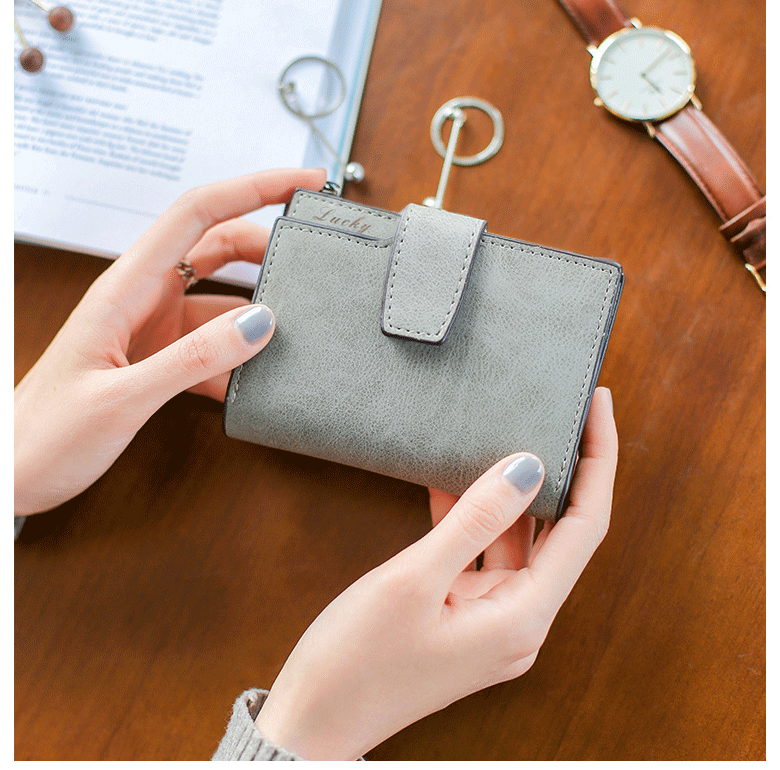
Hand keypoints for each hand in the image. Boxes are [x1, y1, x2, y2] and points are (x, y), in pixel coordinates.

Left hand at [14, 167, 325, 515]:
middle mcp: (143, 296)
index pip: (197, 214)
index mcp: (127, 287)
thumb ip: (194, 359)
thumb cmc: (45, 433)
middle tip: (313, 256)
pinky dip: (240, 354)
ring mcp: (152, 325)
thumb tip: (261, 323)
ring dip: (260, 305)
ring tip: (297, 321)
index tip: (301, 181)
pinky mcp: (158, 355)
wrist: (13, 474)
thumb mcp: (122, 398)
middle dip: (267, 243)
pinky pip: (212, 341)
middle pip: (218, 245)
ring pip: (221, 296)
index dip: (252, 188)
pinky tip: (258, 377)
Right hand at [254, 387, 616, 759]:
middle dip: (562, 469)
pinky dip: (470, 519)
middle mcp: (519, 620)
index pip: (583, 526)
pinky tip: (451, 480)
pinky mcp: (465, 618)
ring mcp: (493, 621)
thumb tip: (527, 468)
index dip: (598, 462)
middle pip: (558, 531)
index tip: (597, 406)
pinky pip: (480, 555)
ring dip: (507, 492)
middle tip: (559, 409)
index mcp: (522, 617)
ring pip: (515, 540)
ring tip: (502, 434)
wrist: (313, 723)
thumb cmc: (356, 661)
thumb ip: (474, 520)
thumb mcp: (414, 579)